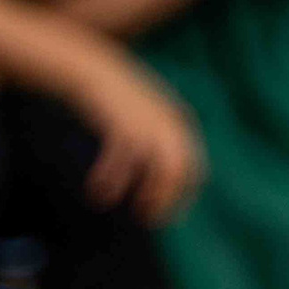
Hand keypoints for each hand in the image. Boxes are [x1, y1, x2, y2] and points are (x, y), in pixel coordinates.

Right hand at [71, 54, 203, 223]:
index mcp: (179, 124)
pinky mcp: (122, 122)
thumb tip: (157, 170)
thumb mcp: (145, 114)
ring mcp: (147, 122)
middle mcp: (169, 124)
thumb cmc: (116, 98)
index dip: (182, 194)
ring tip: (133, 210)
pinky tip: (100, 194)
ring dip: (149, 192)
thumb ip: (158, 137)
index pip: (193, 167)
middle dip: (168, 197)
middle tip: (151, 220)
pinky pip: (122, 157)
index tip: (166, 215)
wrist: (95, 69)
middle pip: (180, 169)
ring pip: (158, 166)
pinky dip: (113, 177)